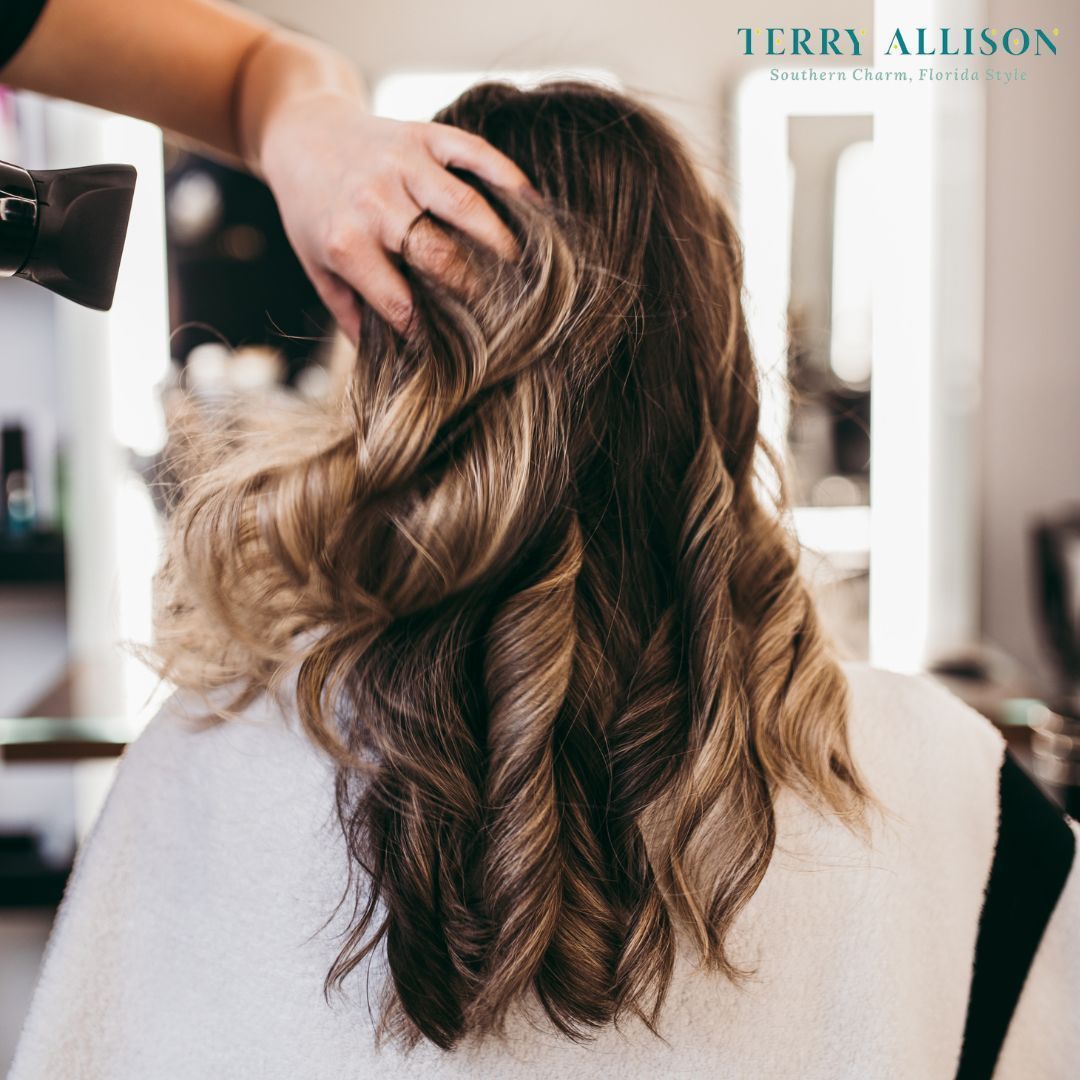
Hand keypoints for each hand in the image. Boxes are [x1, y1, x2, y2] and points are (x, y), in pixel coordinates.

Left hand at [257, 91, 537, 340]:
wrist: (301, 134)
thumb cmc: (315, 213)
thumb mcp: (318, 269)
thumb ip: (351, 315)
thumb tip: (388, 365)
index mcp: (347, 243)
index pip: (401, 302)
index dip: (433, 332)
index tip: (459, 350)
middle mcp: (374, 202)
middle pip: (441, 255)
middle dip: (475, 290)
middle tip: (501, 313)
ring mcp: (403, 163)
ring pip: (466, 207)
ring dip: (501, 242)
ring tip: (523, 269)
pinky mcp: (425, 134)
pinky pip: (476, 154)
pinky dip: (509, 179)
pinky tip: (533, 206)